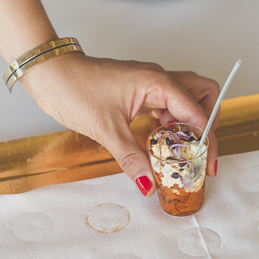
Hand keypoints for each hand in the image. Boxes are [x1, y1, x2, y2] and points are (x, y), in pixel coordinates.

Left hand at [20, 54, 219, 194]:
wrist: (50, 75)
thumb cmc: (74, 89)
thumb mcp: (106, 129)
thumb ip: (131, 158)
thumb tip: (148, 183)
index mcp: (157, 82)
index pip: (197, 111)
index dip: (206, 140)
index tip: (206, 164)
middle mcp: (158, 79)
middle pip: (203, 95)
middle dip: (208, 124)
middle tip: (200, 153)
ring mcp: (149, 84)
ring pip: (186, 100)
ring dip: (190, 124)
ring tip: (182, 152)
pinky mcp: (139, 91)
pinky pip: (167, 105)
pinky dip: (172, 123)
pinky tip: (162, 142)